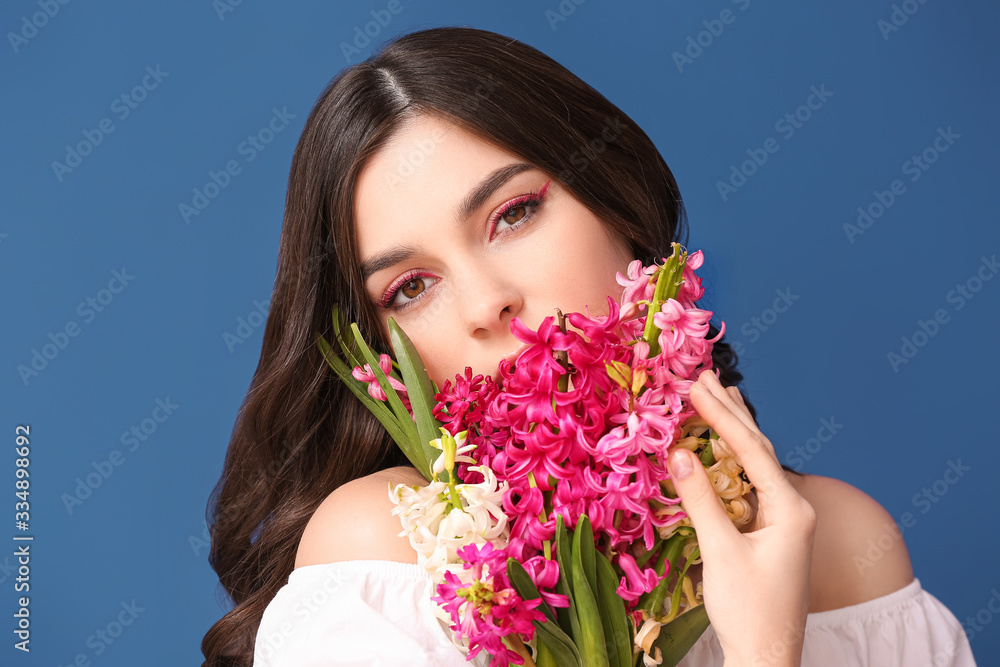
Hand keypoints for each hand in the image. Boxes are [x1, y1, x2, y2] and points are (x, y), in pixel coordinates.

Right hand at [666, 370, 816, 666]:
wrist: (766, 656)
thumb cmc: (748, 610)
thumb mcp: (720, 552)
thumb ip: (700, 500)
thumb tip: (677, 454)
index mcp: (791, 508)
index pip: (751, 449)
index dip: (721, 415)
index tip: (696, 386)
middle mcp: (792, 507)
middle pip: (758, 448)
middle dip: (730, 411)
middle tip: (704, 375)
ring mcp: (783, 520)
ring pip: (756, 462)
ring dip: (732, 429)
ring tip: (717, 393)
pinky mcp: (770, 532)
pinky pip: (749, 483)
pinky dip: (731, 458)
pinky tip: (720, 446)